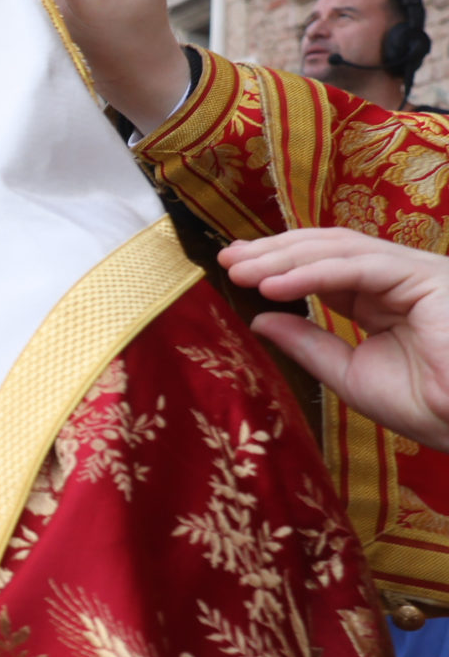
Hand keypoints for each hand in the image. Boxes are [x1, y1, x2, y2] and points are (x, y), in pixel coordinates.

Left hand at [222, 229, 448, 449]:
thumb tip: (260, 319)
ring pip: (340, 250)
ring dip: (285, 259)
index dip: (278, 264)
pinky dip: (314, 274)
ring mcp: (416, 273)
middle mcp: (400, 278)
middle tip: (228, 259)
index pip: (323, 266)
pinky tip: (275, 286)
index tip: (235, 269)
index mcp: (384, 298)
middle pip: (328, 248)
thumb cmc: (430, 407)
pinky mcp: (427, 278)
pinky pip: (361, 267)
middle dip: (274, 252)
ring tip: (242, 272)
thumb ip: (309, 344)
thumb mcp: (351, 374)